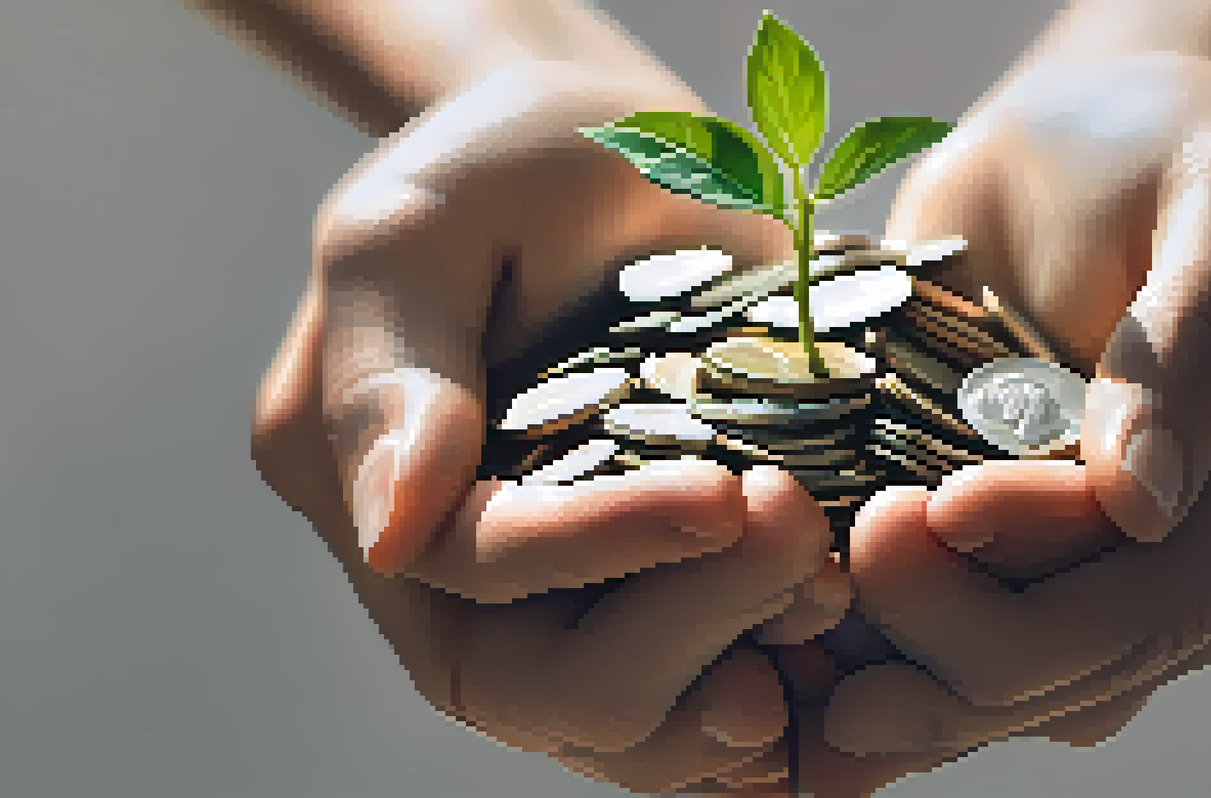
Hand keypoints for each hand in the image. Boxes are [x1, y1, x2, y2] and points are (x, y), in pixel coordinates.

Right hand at [247, 60, 850, 793]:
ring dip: (734, 684)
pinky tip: (835, 644)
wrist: (621, 151)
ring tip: (828, 597)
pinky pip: (700, 690)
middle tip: (800, 539)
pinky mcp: (659, 587)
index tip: (728, 492)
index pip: (471, 568)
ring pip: (628, 722)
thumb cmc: (512, 160)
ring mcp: (564, 593)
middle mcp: (457, 571)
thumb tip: (393, 534)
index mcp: (364, 483)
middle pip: (545, 689)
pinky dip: (770, 686)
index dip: (594, 549)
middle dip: (682, 632)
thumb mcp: (421, 224)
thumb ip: (392, 374)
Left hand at [798, 49, 1210, 792]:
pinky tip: (797, 663)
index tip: (934, 505)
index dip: (1054, 570)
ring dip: (917, 697)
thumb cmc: (1166, 144)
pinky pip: (961, 643)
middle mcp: (1197, 537)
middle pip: (1097, 664)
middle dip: (966, 657)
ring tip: (802, 681)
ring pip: (1028, 688)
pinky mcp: (1012, 551)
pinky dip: (884, 662)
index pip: (1180, 583)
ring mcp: (1100, 557)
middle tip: (843, 581)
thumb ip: (1194, 338)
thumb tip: (1144, 503)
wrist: (1088, 141)